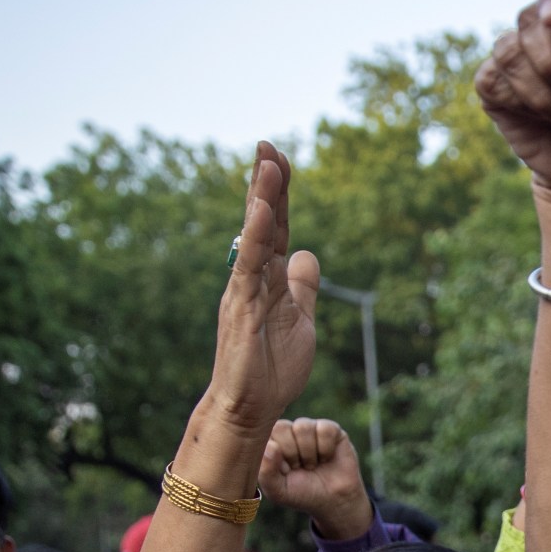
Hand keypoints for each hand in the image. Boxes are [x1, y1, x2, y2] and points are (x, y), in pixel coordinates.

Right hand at [205, 142, 318, 432]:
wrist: (252, 405)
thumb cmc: (271, 366)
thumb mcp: (300, 318)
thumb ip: (302, 286)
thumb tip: (308, 254)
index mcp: (269, 278)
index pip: (276, 228)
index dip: (280, 195)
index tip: (280, 159)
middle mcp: (253, 277)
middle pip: (263, 224)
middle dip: (267, 185)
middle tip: (269, 146)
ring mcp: (245, 290)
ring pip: (254, 238)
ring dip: (261, 200)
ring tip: (266, 164)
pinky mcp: (242, 307)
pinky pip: (249, 267)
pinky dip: (256, 239)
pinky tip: (261, 212)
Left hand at [261, 418, 372, 539]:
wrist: (334, 500)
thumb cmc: (302, 494)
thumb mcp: (278, 490)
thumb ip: (266, 471)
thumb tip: (271, 446)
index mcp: (271, 443)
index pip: (263, 434)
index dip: (275, 455)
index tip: (284, 471)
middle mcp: (288, 432)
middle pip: (281, 427)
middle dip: (292, 453)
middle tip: (299, 467)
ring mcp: (309, 428)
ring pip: (303, 427)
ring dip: (309, 453)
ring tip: (312, 464)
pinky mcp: (330, 429)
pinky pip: (325, 429)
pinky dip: (326, 449)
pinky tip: (327, 458)